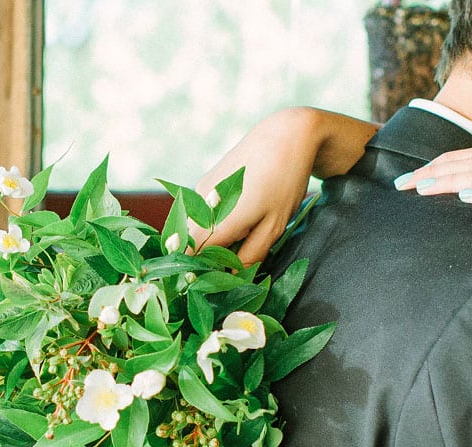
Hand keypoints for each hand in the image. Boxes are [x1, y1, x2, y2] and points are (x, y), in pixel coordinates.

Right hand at [191, 108, 322, 263]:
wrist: (284, 135)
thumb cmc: (284, 182)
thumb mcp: (274, 226)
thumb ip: (250, 254)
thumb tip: (230, 276)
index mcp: (216, 218)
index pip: (192, 258)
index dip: (199, 274)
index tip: (214, 286)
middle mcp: (198, 205)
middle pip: (187, 245)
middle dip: (202, 261)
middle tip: (229, 269)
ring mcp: (197, 192)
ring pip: (190, 229)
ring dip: (206, 243)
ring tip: (236, 245)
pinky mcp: (203, 184)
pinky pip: (197, 214)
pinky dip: (209, 226)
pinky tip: (235, 225)